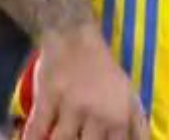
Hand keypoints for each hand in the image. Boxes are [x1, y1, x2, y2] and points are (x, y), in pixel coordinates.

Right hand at [23, 24, 149, 139]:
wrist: (74, 38)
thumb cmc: (103, 72)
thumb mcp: (129, 96)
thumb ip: (137, 126)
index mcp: (120, 117)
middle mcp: (98, 114)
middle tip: (80, 138)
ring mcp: (72, 106)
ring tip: (57, 138)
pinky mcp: (48, 98)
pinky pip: (36, 129)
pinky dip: (31, 138)